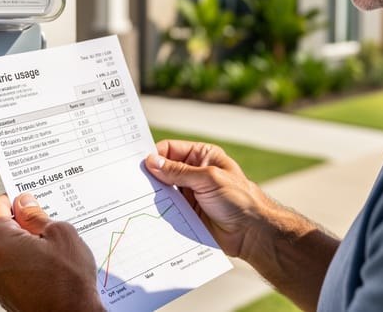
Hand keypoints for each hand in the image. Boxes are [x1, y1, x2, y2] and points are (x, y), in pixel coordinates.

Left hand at [0, 193, 103, 311]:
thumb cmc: (68, 283)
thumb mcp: (60, 234)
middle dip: (22, 226)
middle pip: (0, 231)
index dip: (14, 200)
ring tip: (52, 255)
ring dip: (25, 248)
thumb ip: (37, 215)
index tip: (27, 202)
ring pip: (7, 252)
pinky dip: (26, 266)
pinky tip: (48, 270)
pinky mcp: (5, 296)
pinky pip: (11, 271)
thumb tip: (25, 205)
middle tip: (48, 230)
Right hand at [145, 140, 338, 311]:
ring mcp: (189, 194)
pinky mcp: (186, 213)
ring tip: (134, 200)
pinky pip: (166, 209)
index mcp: (202, 156)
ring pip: (162, 191)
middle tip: (130, 182)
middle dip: (150, 176)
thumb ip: (179, 171)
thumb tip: (152, 161)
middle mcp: (193, 173)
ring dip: (152, 195)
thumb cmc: (238, 199)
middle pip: (163, 170)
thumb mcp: (208, 179)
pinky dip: (157, 211)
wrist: (252, 233)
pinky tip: (144, 214)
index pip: (170, 149)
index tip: (138, 164)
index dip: (155, 155)